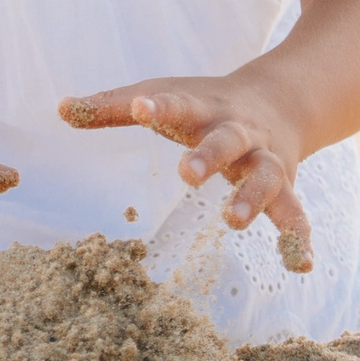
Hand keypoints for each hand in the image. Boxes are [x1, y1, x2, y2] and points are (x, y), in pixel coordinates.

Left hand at [60, 78, 314, 272]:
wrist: (280, 100)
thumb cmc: (203, 103)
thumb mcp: (163, 96)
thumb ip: (112, 107)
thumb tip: (60, 109)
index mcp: (201, 108)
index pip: (177, 104)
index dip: (157, 105)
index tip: (138, 107)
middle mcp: (238, 132)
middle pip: (226, 141)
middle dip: (208, 156)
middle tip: (185, 174)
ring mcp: (264, 159)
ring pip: (265, 176)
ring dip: (252, 198)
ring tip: (232, 220)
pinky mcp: (285, 185)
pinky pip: (295, 212)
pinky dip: (298, 237)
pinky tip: (299, 264)